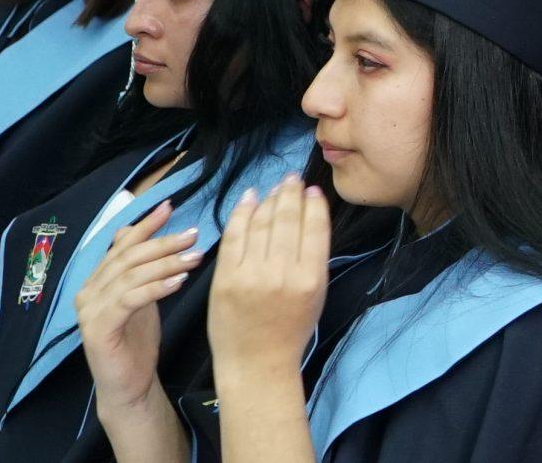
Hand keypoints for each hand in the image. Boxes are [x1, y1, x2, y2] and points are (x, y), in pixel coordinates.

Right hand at [79, 202, 202, 417]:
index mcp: (97, 281)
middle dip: (163, 242)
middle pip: (128, 257)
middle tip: (194, 234)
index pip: (121, 244)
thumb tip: (141, 230)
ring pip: (131, 275)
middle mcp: (88, 292)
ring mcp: (89, 311)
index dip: (146, 225)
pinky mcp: (98, 329)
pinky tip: (180, 282)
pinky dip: (156, 287)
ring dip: (166, 263)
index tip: (171, 207)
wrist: (129, 384)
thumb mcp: (142, 296)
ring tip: (195, 256)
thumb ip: (139, 268)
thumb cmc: (137, 339)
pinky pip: (130, 299)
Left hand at [206, 178, 327, 384]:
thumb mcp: (317, 294)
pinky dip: (241, 214)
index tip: (312, 189)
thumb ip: (313, 257)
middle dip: (290, 194)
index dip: (313, 204)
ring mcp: (250, 276)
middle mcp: (281, 274)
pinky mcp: (224, 280)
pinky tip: (248, 200)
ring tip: (274, 187)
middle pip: (287, 220)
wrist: (256, 363)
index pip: (314, 227)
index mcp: (311, 278)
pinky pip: (234, 237)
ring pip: (261, 224)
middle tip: (292, 179)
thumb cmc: (291, 329)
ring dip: (268, 199)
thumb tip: (309, 216)